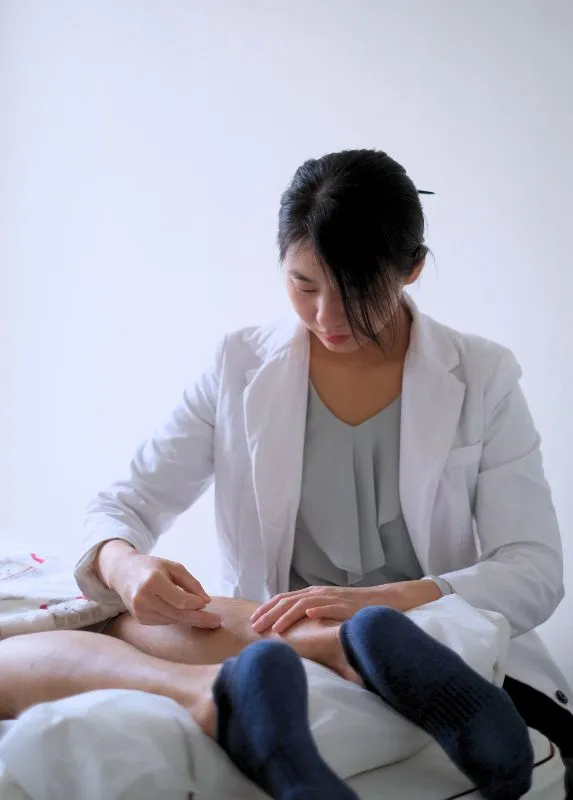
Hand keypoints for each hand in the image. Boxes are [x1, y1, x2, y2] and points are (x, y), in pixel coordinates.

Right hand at [109, 550, 221, 628]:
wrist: (123, 573)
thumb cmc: (152, 567)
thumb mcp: (173, 567)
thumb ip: (191, 583)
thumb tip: (206, 601)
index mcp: (152, 582)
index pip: (180, 600)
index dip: (195, 603)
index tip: (207, 603)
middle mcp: (144, 599)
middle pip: (177, 613)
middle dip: (199, 618)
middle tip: (217, 621)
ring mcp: (140, 611)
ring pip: (172, 619)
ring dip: (189, 618)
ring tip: (206, 618)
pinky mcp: (140, 619)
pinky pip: (165, 621)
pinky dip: (176, 617)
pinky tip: (181, 611)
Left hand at [250, 580, 441, 634]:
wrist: (382, 601)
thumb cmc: (353, 609)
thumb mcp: (327, 610)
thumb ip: (311, 614)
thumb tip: (290, 629)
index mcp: (313, 594)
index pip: (284, 598)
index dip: (268, 608)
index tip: (253, 621)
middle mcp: (319, 593)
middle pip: (289, 600)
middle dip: (270, 613)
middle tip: (255, 627)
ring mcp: (333, 598)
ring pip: (305, 603)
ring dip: (288, 614)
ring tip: (275, 628)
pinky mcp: (347, 605)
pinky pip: (331, 606)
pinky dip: (319, 609)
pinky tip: (308, 615)